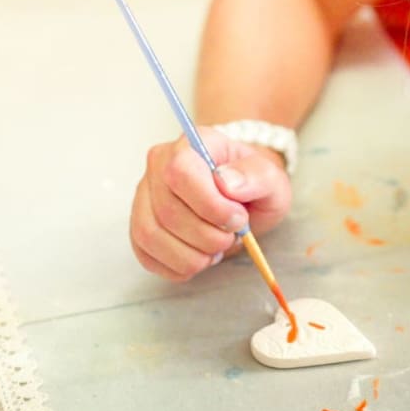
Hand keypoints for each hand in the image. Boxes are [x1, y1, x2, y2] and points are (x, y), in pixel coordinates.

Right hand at [130, 128, 291, 281]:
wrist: (241, 197)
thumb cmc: (252, 185)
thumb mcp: (271, 178)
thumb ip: (256, 176)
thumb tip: (228, 183)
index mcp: (192, 144)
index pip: (180, 172)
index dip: (210, 205)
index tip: (238, 218)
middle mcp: (159, 165)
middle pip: (167, 211)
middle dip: (207, 236)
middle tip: (231, 236)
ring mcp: (144, 196)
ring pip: (151, 236)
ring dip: (191, 256)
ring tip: (215, 248)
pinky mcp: (139, 226)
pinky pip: (145, 255)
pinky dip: (177, 266)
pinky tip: (199, 258)